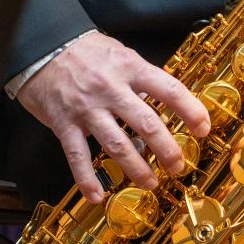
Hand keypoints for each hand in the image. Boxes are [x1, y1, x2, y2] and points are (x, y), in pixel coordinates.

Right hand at [16, 32, 210, 203]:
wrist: (41, 47)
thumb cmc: (85, 51)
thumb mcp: (120, 53)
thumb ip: (142, 77)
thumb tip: (167, 101)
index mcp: (130, 68)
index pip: (169, 90)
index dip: (191, 111)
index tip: (203, 129)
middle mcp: (111, 89)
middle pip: (147, 124)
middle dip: (167, 150)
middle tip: (178, 166)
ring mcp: (87, 108)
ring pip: (118, 144)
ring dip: (137, 168)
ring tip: (150, 183)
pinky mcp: (64, 123)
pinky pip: (77, 156)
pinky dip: (87, 179)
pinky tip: (97, 195)